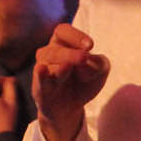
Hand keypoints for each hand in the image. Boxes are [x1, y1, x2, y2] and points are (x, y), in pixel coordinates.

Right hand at [33, 23, 109, 140]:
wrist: (71, 108)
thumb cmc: (84, 82)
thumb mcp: (100, 71)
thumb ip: (100, 63)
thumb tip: (89, 64)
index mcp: (63, 44)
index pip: (63, 31)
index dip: (75, 36)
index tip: (90, 45)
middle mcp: (49, 54)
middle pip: (56, 49)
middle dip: (71, 54)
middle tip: (84, 57)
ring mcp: (43, 70)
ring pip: (48, 64)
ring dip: (61, 66)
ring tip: (68, 67)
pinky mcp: (40, 88)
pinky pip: (39, 79)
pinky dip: (41, 74)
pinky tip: (42, 69)